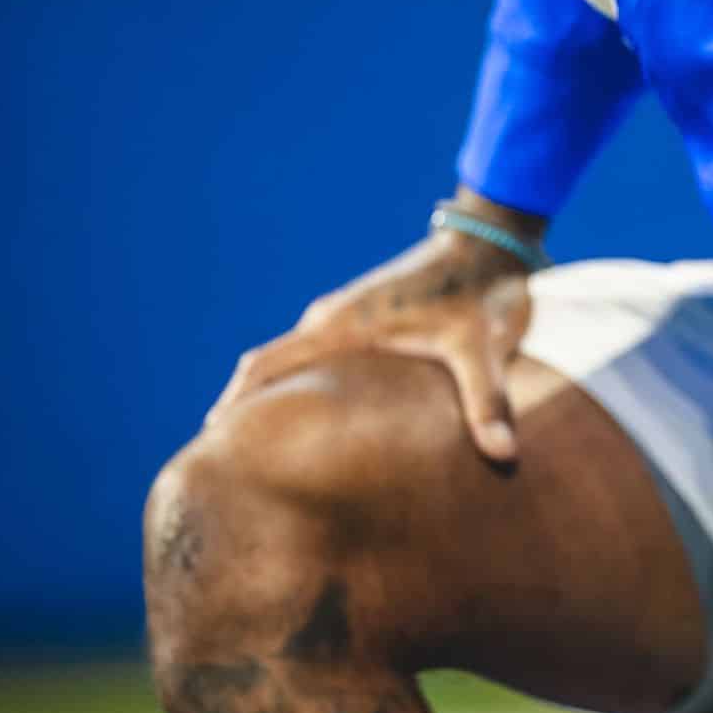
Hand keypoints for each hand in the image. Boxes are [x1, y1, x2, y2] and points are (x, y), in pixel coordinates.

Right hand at [209, 191, 544, 461]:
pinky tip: (322, 431)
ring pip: (296, 366)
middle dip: (248, 413)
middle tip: (233, 467)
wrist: (492, 245)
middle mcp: (334, 321)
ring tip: (268, 458)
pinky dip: (309, 390)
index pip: (266, 365)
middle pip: (269, 369)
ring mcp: (348, 321)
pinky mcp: (367, 326)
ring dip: (279, 402)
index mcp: (343, 325)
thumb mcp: (483, 347)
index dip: (235, 403)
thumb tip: (501, 455)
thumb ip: (487, 401)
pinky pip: (322, 361)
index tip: (211, 443)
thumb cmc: (481, 291)